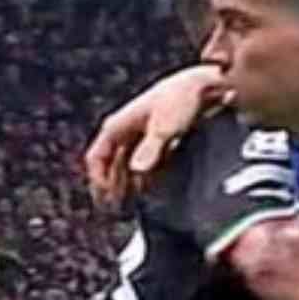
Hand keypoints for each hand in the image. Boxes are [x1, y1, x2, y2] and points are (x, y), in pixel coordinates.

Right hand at [82, 64, 227, 208]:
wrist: (202, 86)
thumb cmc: (179, 100)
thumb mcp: (164, 126)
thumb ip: (150, 149)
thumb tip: (137, 170)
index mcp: (117, 126)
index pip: (96, 158)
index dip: (98, 181)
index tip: (106, 201)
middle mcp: (123, 132)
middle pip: (108, 166)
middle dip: (109, 189)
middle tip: (114, 212)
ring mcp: (138, 137)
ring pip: (123, 168)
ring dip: (124, 187)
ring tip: (128, 208)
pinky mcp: (154, 142)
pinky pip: (140, 166)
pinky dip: (141, 180)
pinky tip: (147, 194)